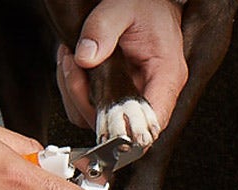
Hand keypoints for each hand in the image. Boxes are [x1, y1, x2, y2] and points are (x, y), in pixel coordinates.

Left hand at [56, 0, 187, 131]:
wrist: (147, 2)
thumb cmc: (147, 6)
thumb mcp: (123, 8)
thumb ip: (103, 29)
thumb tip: (86, 57)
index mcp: (166, 76)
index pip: (152, 120)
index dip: (127, 129)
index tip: (102, 116)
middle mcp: (151, 92)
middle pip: (118, 126)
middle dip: (86, 101)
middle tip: (74, 69)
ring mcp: (131, 96)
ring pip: (97, 120)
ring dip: (75, 94)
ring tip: (71, 62)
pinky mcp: (115, 94)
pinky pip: (88, 107)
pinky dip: (73, 90)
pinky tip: (73, 66)